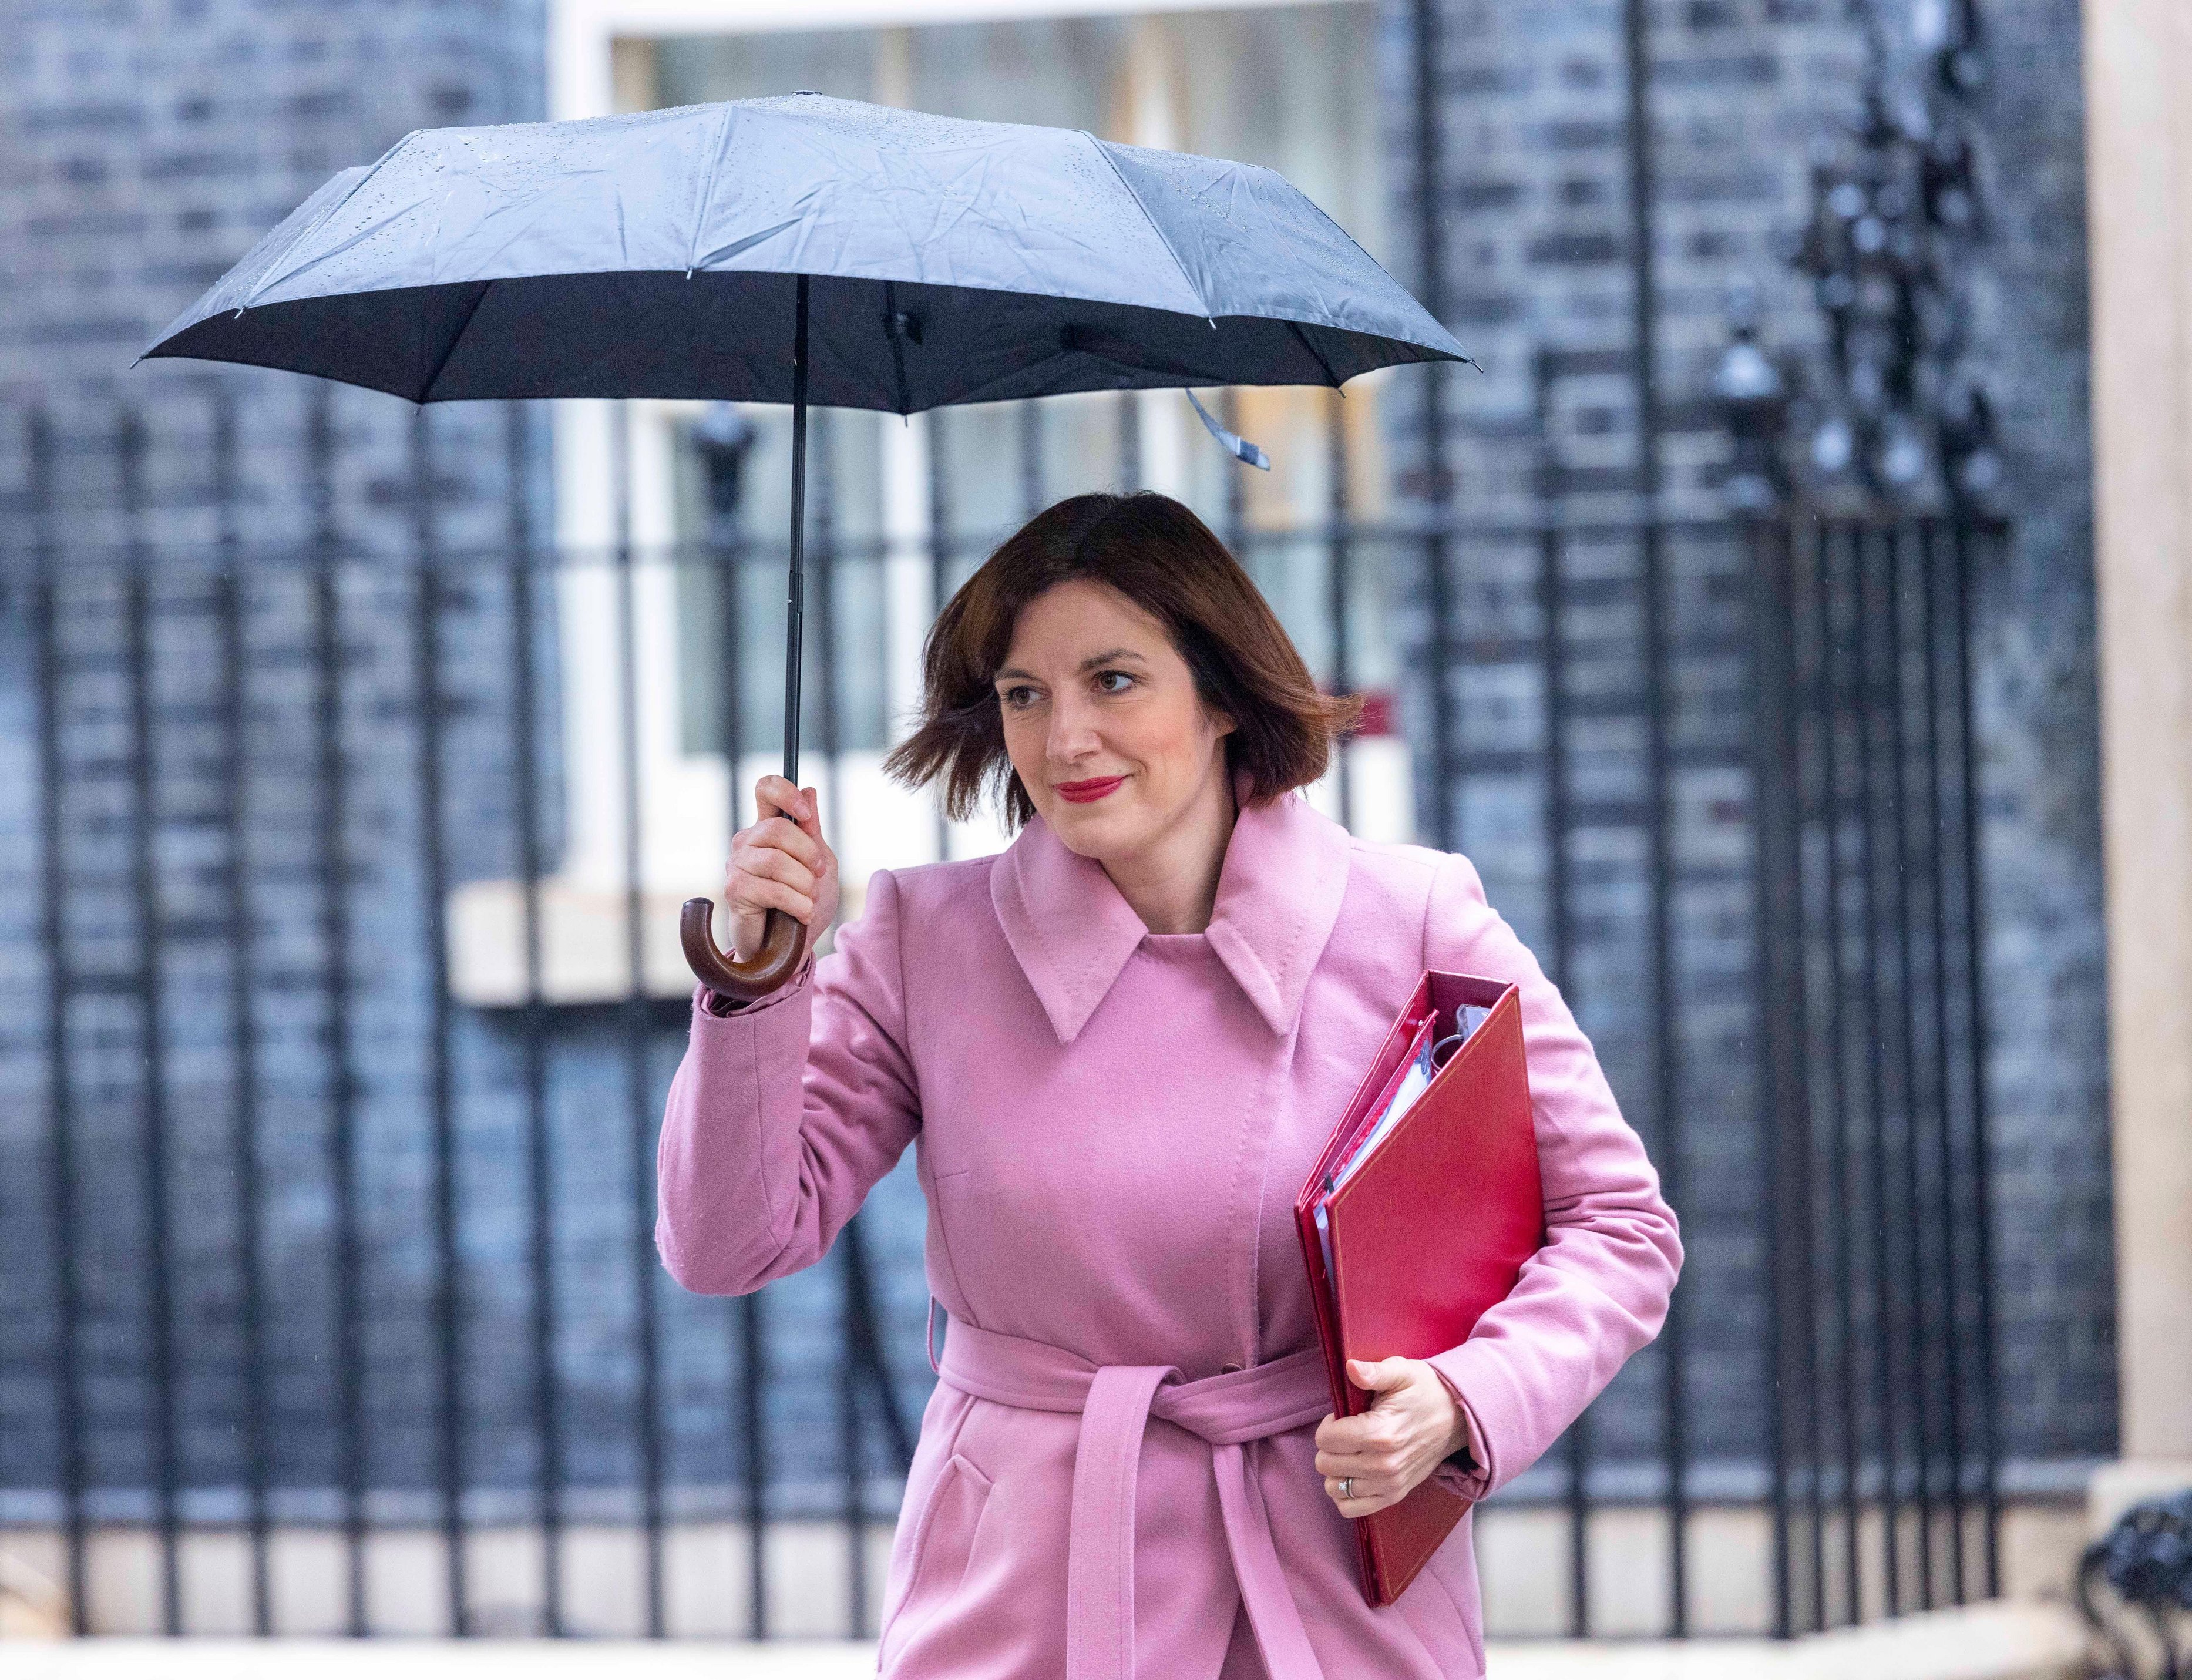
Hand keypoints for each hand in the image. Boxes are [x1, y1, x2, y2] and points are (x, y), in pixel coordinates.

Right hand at [725, 775, 839, 959]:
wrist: (793, 948)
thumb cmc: (805, 903)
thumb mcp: (820, 864)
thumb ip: (813, 831)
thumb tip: (810, 790)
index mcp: (769, 828)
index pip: (766, 789)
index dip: (785, 793)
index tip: (805, 813)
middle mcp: (748, 841)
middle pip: (778, 828)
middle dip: (808, 855)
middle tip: (816, 876)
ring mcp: (738, 865)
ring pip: (776, 861)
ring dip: (804, 885)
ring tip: (808, 900)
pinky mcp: (734, 891)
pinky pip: (771, 889)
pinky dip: (796, 903)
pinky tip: (800, 914)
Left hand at [1314, 1357, 1471, 1517]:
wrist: (1457, 1418)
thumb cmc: (1425, 1391)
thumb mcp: (1402, 1371)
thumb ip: (1374, 1371)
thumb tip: (1350, 1368)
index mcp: (1381, 1433)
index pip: (1326, 1439)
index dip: (1328, 1424)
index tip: (1345, 1416)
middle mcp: (1384, 1465)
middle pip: (1326, 1464)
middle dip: (1330, 1446)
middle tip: (1348, 1432)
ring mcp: (1390, 1484)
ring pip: (1334, 1488)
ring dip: (1336, 1469)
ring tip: (1351, 1452)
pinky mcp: (1394, 1496)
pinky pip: (1351, 1508)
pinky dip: (1345, 1493)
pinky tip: (1353, 1473)